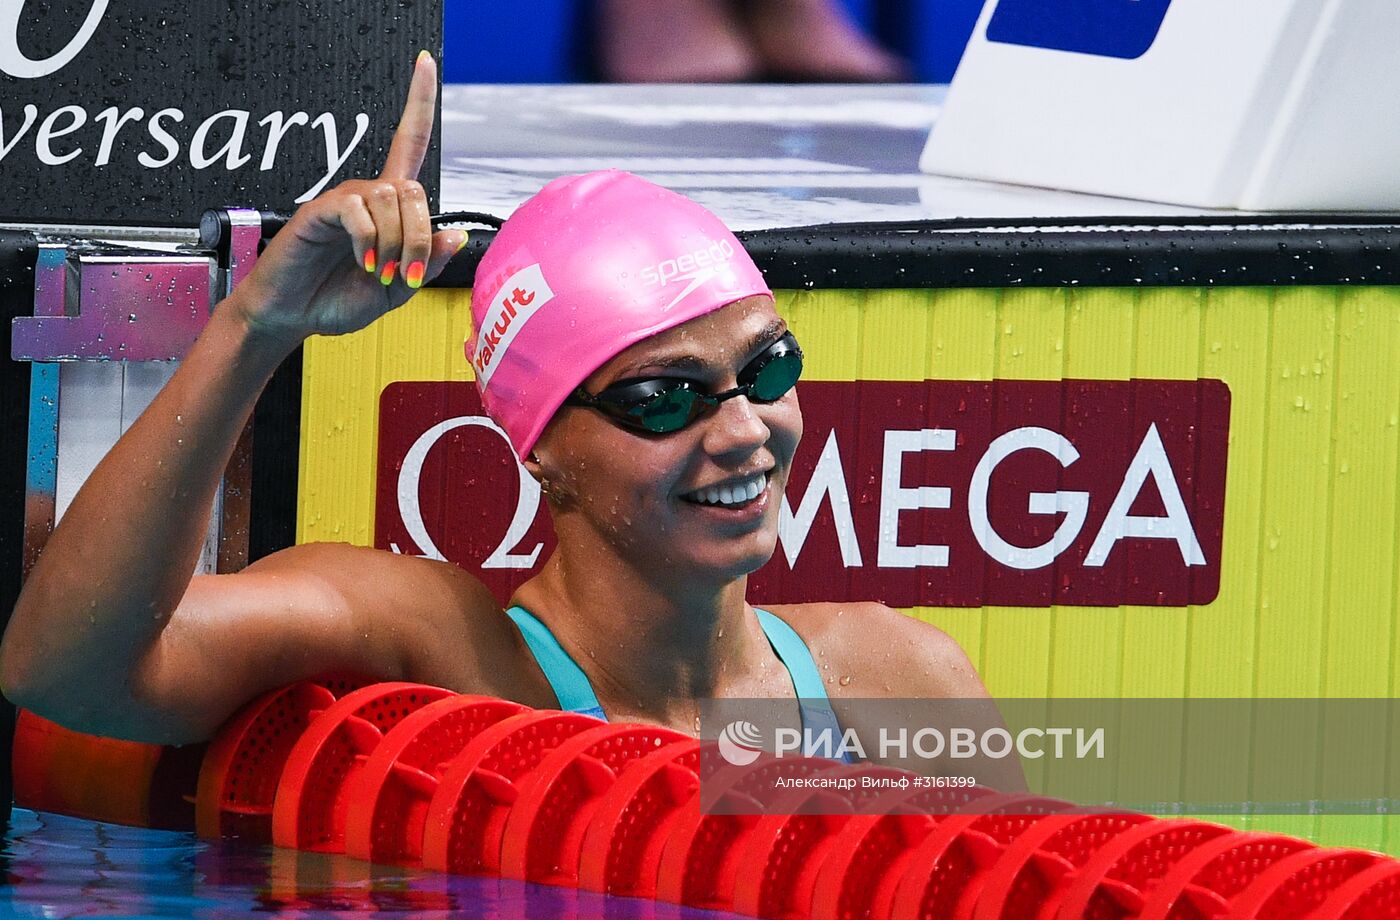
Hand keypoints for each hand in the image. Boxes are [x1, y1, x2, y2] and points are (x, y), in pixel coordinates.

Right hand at [231, 52, 465, 344]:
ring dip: (396, 244)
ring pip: (391, 200)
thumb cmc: (337, 299)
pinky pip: (358, 211)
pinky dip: (369, 242)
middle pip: (414, 190)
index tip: (426, 61)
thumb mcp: (397, 289)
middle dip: (419, 237)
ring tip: (378, 273)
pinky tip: (363, 263)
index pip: (409, 142)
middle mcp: (368, 195)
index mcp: (389, 209)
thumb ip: (427, 263)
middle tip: (404, 274)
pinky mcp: (322, 210)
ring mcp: (344, 200)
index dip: (419, 102)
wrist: (294, 316)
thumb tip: (456, 234)